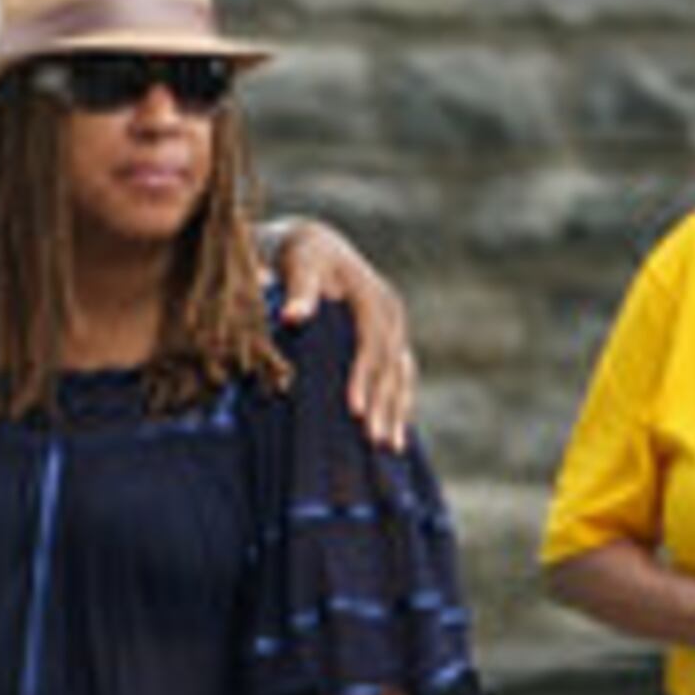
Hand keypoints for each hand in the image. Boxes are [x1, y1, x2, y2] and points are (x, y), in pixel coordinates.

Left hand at [272, 217, 417, 447]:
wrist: (313, 246)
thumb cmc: (299, 256)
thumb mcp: (297, 262)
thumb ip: (298, 289)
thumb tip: (293, 317)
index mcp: (372, 294)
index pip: (372, 342)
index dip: (365, 377)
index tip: (354, 410)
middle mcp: (390, 311)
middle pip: (391, 364)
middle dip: (384, 405)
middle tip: (375, 442)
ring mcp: (394, 327)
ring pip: (401, 374)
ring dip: (397, 411)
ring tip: (391, 448)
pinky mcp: (390, 339)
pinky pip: (400, 375)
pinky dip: (399, 404)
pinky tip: (397, 432)